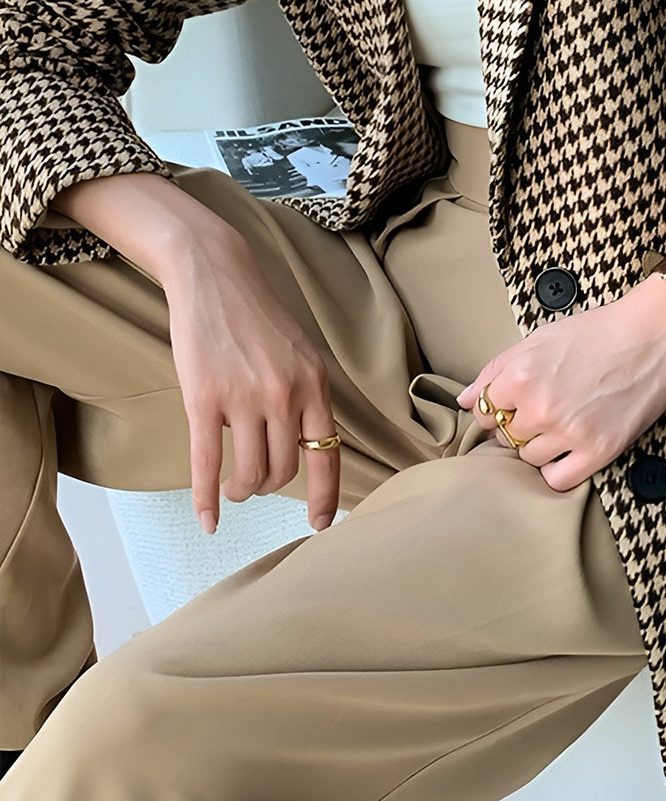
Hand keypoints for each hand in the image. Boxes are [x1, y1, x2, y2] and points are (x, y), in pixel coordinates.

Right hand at [160, 232, 340, 534]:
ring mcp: (244, 398)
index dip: (325, 496)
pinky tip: (208, 519)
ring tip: (233, 487)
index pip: (328, 453)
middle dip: (268, 486)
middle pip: (283, 470)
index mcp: (314, 384)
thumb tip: (304, 446)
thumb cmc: (256, 316)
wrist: (214, 276)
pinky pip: (207, 464)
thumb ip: (305, 396)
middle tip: (254, 484)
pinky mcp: (204, 400)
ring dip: (241, 490)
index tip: (321, 524)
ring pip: (250, 473)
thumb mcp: (299, 353)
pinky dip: (207, 499)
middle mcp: (285, 394)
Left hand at [456, 277, 665, 491]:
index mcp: (520, 376)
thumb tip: (464, 401)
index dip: (497, 408)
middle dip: (518, 426)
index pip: (483, 412)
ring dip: (540, 446)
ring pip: (529, 459)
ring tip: (563, 423)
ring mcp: (569, 432)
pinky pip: (558, 480)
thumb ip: (496, 369)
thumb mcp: (539, 338)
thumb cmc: (597, 331)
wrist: (653, 334)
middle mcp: (540, 407)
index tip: (515, 404)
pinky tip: (570, 451)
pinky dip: (558, 470)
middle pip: (506, 437)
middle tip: (546, 409)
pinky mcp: (599, 450)